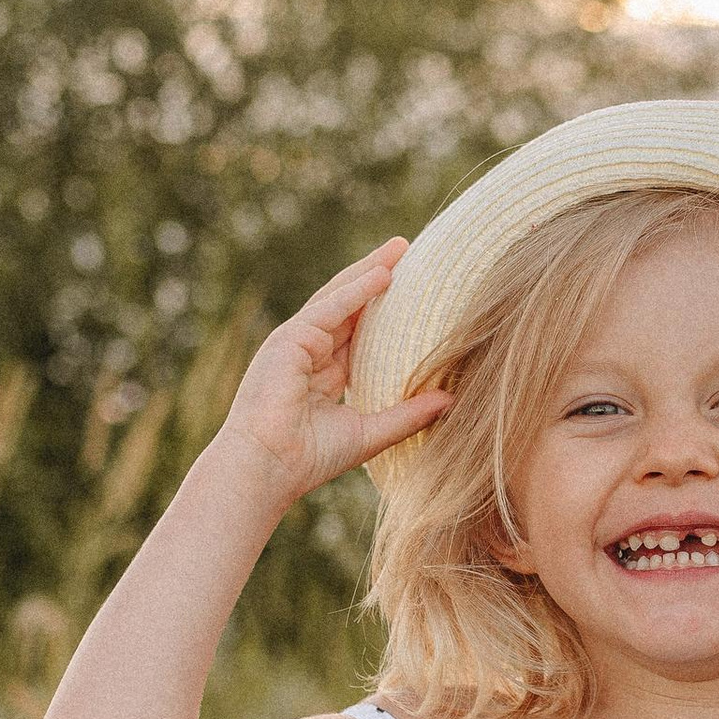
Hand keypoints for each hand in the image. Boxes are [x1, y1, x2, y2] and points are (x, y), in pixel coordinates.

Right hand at [216, 242, 449, 501]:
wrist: (267, 469)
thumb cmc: (308, 459)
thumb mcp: (370, 433)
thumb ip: (408, 415)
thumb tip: (451, 400)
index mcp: (323, 372)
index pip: (358, 329)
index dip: (383, 307)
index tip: (414, 287)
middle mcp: (309, 351)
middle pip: (349, 304)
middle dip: (376, 275)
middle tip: (407, 249)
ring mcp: (296, 342)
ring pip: (338, 297)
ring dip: (369, 271)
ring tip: (399, 249)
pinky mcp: (289, 339)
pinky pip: (329, 309)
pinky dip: (356, 291)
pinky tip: (382, 274)